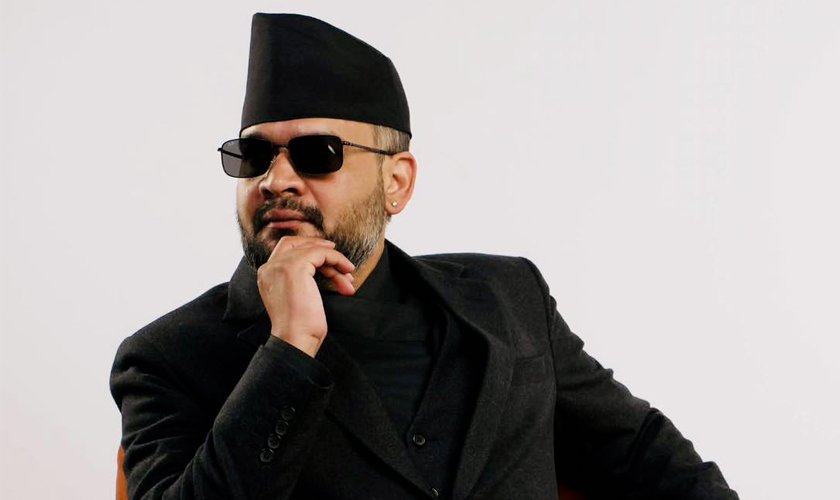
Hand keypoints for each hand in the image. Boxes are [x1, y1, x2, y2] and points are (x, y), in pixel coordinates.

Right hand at [256, 236, 354, 356]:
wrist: (295, 340)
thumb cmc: (300, 327)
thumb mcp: (298, 297)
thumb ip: (302, 279)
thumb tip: (326, 266)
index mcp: (266, 275)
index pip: (286, 248)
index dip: (308, 247)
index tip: (330, 256)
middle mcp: (269, 267)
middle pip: (297, 243)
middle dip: (321, 248)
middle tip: (342, 262)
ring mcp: (280, 265)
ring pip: (313, 249)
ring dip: (335, 262)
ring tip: (349, 278)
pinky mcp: (294, 266)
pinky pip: (321, 252)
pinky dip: (337, 259)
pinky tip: (347, 273)